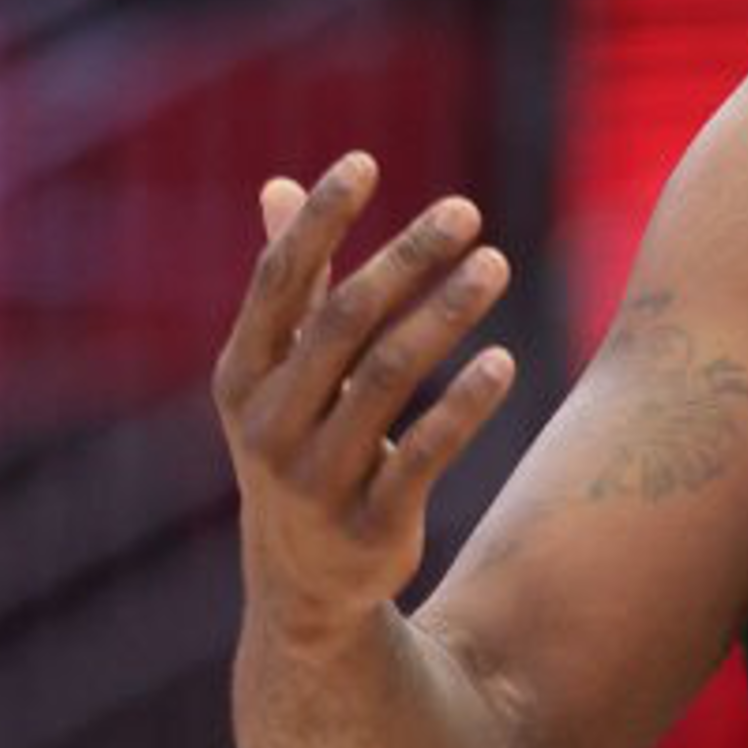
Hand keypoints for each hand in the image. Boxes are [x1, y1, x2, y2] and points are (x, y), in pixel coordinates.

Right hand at [211, 152, 516, 643]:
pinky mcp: (369, 523)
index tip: (364, 162)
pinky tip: (504, 360)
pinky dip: (465, 405)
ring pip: (388, 379)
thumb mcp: (279, 375)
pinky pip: (422, 454)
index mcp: (243, 375)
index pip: (278, 281)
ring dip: (446, 315)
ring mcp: (316, 475)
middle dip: (405, 259)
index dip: (318, 220)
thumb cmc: (299, 447)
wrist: (303, 586)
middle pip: (343, 320)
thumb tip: (277, 185)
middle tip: (467, 211)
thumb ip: (289, 287)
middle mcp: (270, 420)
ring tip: (497, 264)